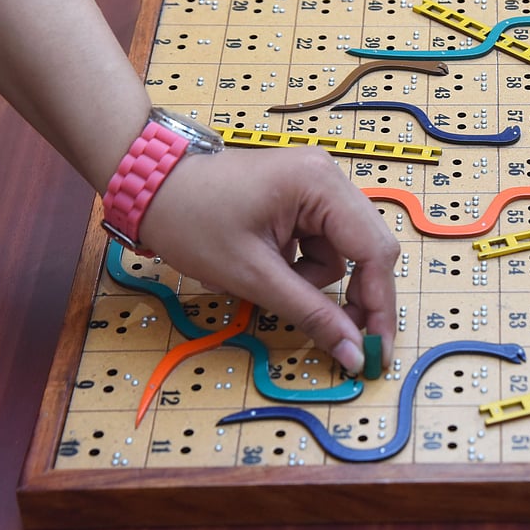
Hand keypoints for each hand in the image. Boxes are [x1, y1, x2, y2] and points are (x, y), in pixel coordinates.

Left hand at [137, 146, 399, 374]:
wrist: (150, 187)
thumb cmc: (191, 220)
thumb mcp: (253, 276)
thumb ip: (310, 313)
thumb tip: (353, 352)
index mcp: (321, 185)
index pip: (374, 251)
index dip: (380, 305)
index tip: (376, 351)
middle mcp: (329, 176)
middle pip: (367, 249)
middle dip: (354, 295)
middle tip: (341, 335)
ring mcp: (318, 184)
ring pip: (344, 251)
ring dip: (315, 280)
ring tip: (269, 282)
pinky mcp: (305, 197)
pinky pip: (324, 243)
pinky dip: (302, 265)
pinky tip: (268, 263)